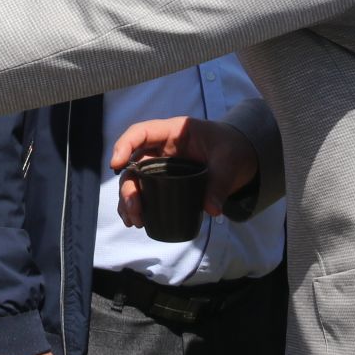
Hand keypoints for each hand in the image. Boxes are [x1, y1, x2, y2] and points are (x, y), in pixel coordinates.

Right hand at [111, 115, 258, 226]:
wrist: (238, 154)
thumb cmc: (230, 148)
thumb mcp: (228, 161)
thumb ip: (220, 182)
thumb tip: (212, 209)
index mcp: (173, 132)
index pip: (141, 132)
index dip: (125, 145)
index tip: (116, 164)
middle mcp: (160, 149)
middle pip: (134, 163)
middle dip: (129, 187)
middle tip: (135, 209)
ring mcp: (160, 166)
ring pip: (135, 181)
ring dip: (129, 200)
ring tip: (134, 221)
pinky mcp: (165, 182)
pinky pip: (146, 192)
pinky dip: (138, 206)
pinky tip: (136, 222)